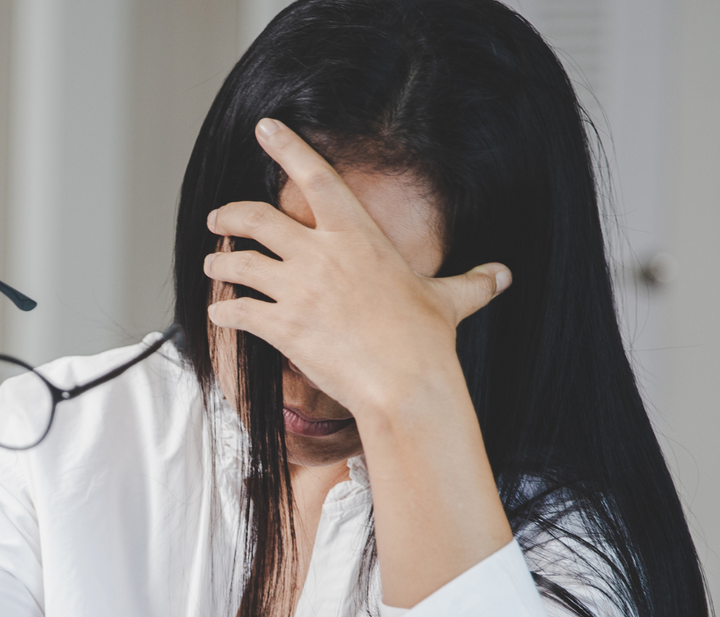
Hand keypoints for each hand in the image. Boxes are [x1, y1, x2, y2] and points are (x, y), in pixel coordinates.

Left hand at [202, 118, 510, 419]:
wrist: (406, 385)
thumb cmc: (426, 342)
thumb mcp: (449, 302)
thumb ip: (472, 283)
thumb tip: (504, 274)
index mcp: (358, 236)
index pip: (316, 177)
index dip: (287, 148)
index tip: (265, 129)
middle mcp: (321, 254)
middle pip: (257, 218)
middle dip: (230, 215)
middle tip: (218, 219)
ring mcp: (298, 289)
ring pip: (238, 263)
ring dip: (221, 263)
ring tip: (214, 265)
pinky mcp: (282, 326)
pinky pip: (237, 311)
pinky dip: (223, 312)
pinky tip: (219, 316)